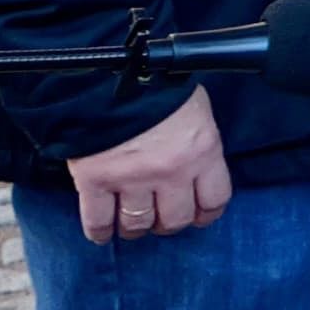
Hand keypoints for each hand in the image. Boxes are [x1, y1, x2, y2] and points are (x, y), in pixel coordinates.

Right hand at [72, 87, 227, 243]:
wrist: (109, 75)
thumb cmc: (158, 87)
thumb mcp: (196, 111)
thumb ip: (198, 144)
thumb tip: (196, 165)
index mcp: (202, 152)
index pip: (214, 200)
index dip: (206, 213)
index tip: (198, 215)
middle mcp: (171, 172)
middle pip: (174, 220)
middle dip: (168, 223)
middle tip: (161, 218)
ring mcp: (131, 180)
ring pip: (137, 224)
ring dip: (136, 228)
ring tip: (132, 223)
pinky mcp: (95, 182)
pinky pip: (98, 221)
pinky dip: (99, 232)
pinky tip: (102, 233)